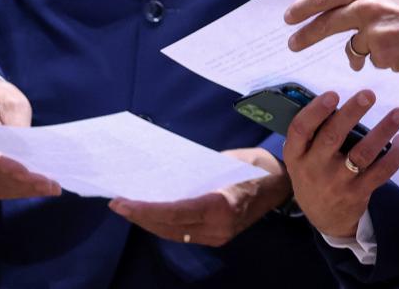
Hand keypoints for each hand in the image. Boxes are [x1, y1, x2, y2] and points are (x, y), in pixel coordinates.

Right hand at [0, 74, 60, 199]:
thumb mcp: (13, 103)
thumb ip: (18, 127)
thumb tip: (27, 155)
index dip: (2, 164)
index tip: (26, 172)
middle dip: (22, 181)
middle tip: (51, 184)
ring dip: (22, 190)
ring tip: (50, 188)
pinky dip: (16, 190)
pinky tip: (37, 189)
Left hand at [108, 147, 290, 246]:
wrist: (281, 183)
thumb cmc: (253, 165)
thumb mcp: (224, 161)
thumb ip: (196, 174)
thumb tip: (164, 176)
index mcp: (222, 205)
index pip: (175, 213)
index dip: (146, 210)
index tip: (123, 202)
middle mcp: (220, 226)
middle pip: (170, 227)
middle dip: (141, 217)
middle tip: (117, 203)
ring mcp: (220, 235)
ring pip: (175, 233)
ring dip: (149, 222)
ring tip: (127, 209)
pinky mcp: (219, 237)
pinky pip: (185, 233)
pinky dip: (165, 225)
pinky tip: (150, 215)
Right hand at [281, 89, 398, 238]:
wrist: (324, 218)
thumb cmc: (313, 174)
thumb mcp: (301, 158)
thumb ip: (313, 134)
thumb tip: (336, 100)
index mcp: (296, 154)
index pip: (300, 130)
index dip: (315, 111)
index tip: (333, 94)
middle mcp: (314, 168)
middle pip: (332, 137)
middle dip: (351, 113)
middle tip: (369, 95)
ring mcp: (337, 182)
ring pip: (362, 153)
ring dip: (383, 131)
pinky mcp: (358, 193)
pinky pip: (381, 172)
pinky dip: (395, 156)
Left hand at [284, 0, 398, 73]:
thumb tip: (335, 8)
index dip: (303, 7)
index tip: (289, 17)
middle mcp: (368, 6)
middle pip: (327, 23)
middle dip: (306, 36)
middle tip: (293, 44)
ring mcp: (375, 32)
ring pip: (354, 47)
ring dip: (365, 51)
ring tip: (391, 43)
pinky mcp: (384, 55)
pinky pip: (374, 60)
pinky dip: (385, 59)